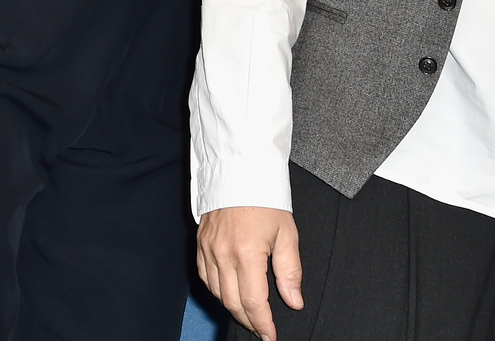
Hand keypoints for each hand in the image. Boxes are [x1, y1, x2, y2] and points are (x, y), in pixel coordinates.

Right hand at [197, 206, 302, 340]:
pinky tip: (229, 293)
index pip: (253, 302)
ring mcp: (208, 248)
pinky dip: (217, 290)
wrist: (239, 170)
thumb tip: (294, 301)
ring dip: (232, 307)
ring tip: (248, 314)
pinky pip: (205, 276)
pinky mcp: (200, 242)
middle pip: (232, 302)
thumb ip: (290, 271)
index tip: (271, 335)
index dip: (263, 324)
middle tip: (262, 328)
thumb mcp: (287, 234)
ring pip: (217, 292)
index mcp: (247, 253)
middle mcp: (223, 254)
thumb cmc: (265, 198)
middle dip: (249, 321)